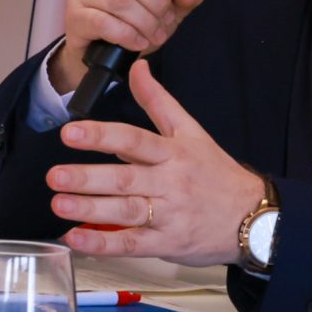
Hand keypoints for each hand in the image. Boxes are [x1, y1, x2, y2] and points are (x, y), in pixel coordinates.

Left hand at [47, 60, 263, 265]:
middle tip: (55, 175)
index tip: (71, 133)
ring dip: (91, 209)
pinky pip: (132, 244)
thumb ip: (159, 101)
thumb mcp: (193, 132)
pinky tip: (78, 238)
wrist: (256, 216)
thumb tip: (138, 68)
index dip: (102, 136)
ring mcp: (169, 215)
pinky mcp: (167, 243)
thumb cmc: (218, 174)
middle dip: (88, 177)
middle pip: (126, 178)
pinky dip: (104, 243)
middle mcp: (171, 183)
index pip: (135, 140)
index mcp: (174, 153)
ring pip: (126, 211)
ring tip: (60, 204)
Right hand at [48, 0, 205, 93]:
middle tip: (166, 20)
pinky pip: (103, 22)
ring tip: (155, 34)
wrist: (105, 47)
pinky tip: (138, 42)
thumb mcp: (169, 6)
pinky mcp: (74, 15)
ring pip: (118, 1)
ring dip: (145, 22)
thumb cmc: (137, 18)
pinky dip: (127, 35)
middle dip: (158, 4)